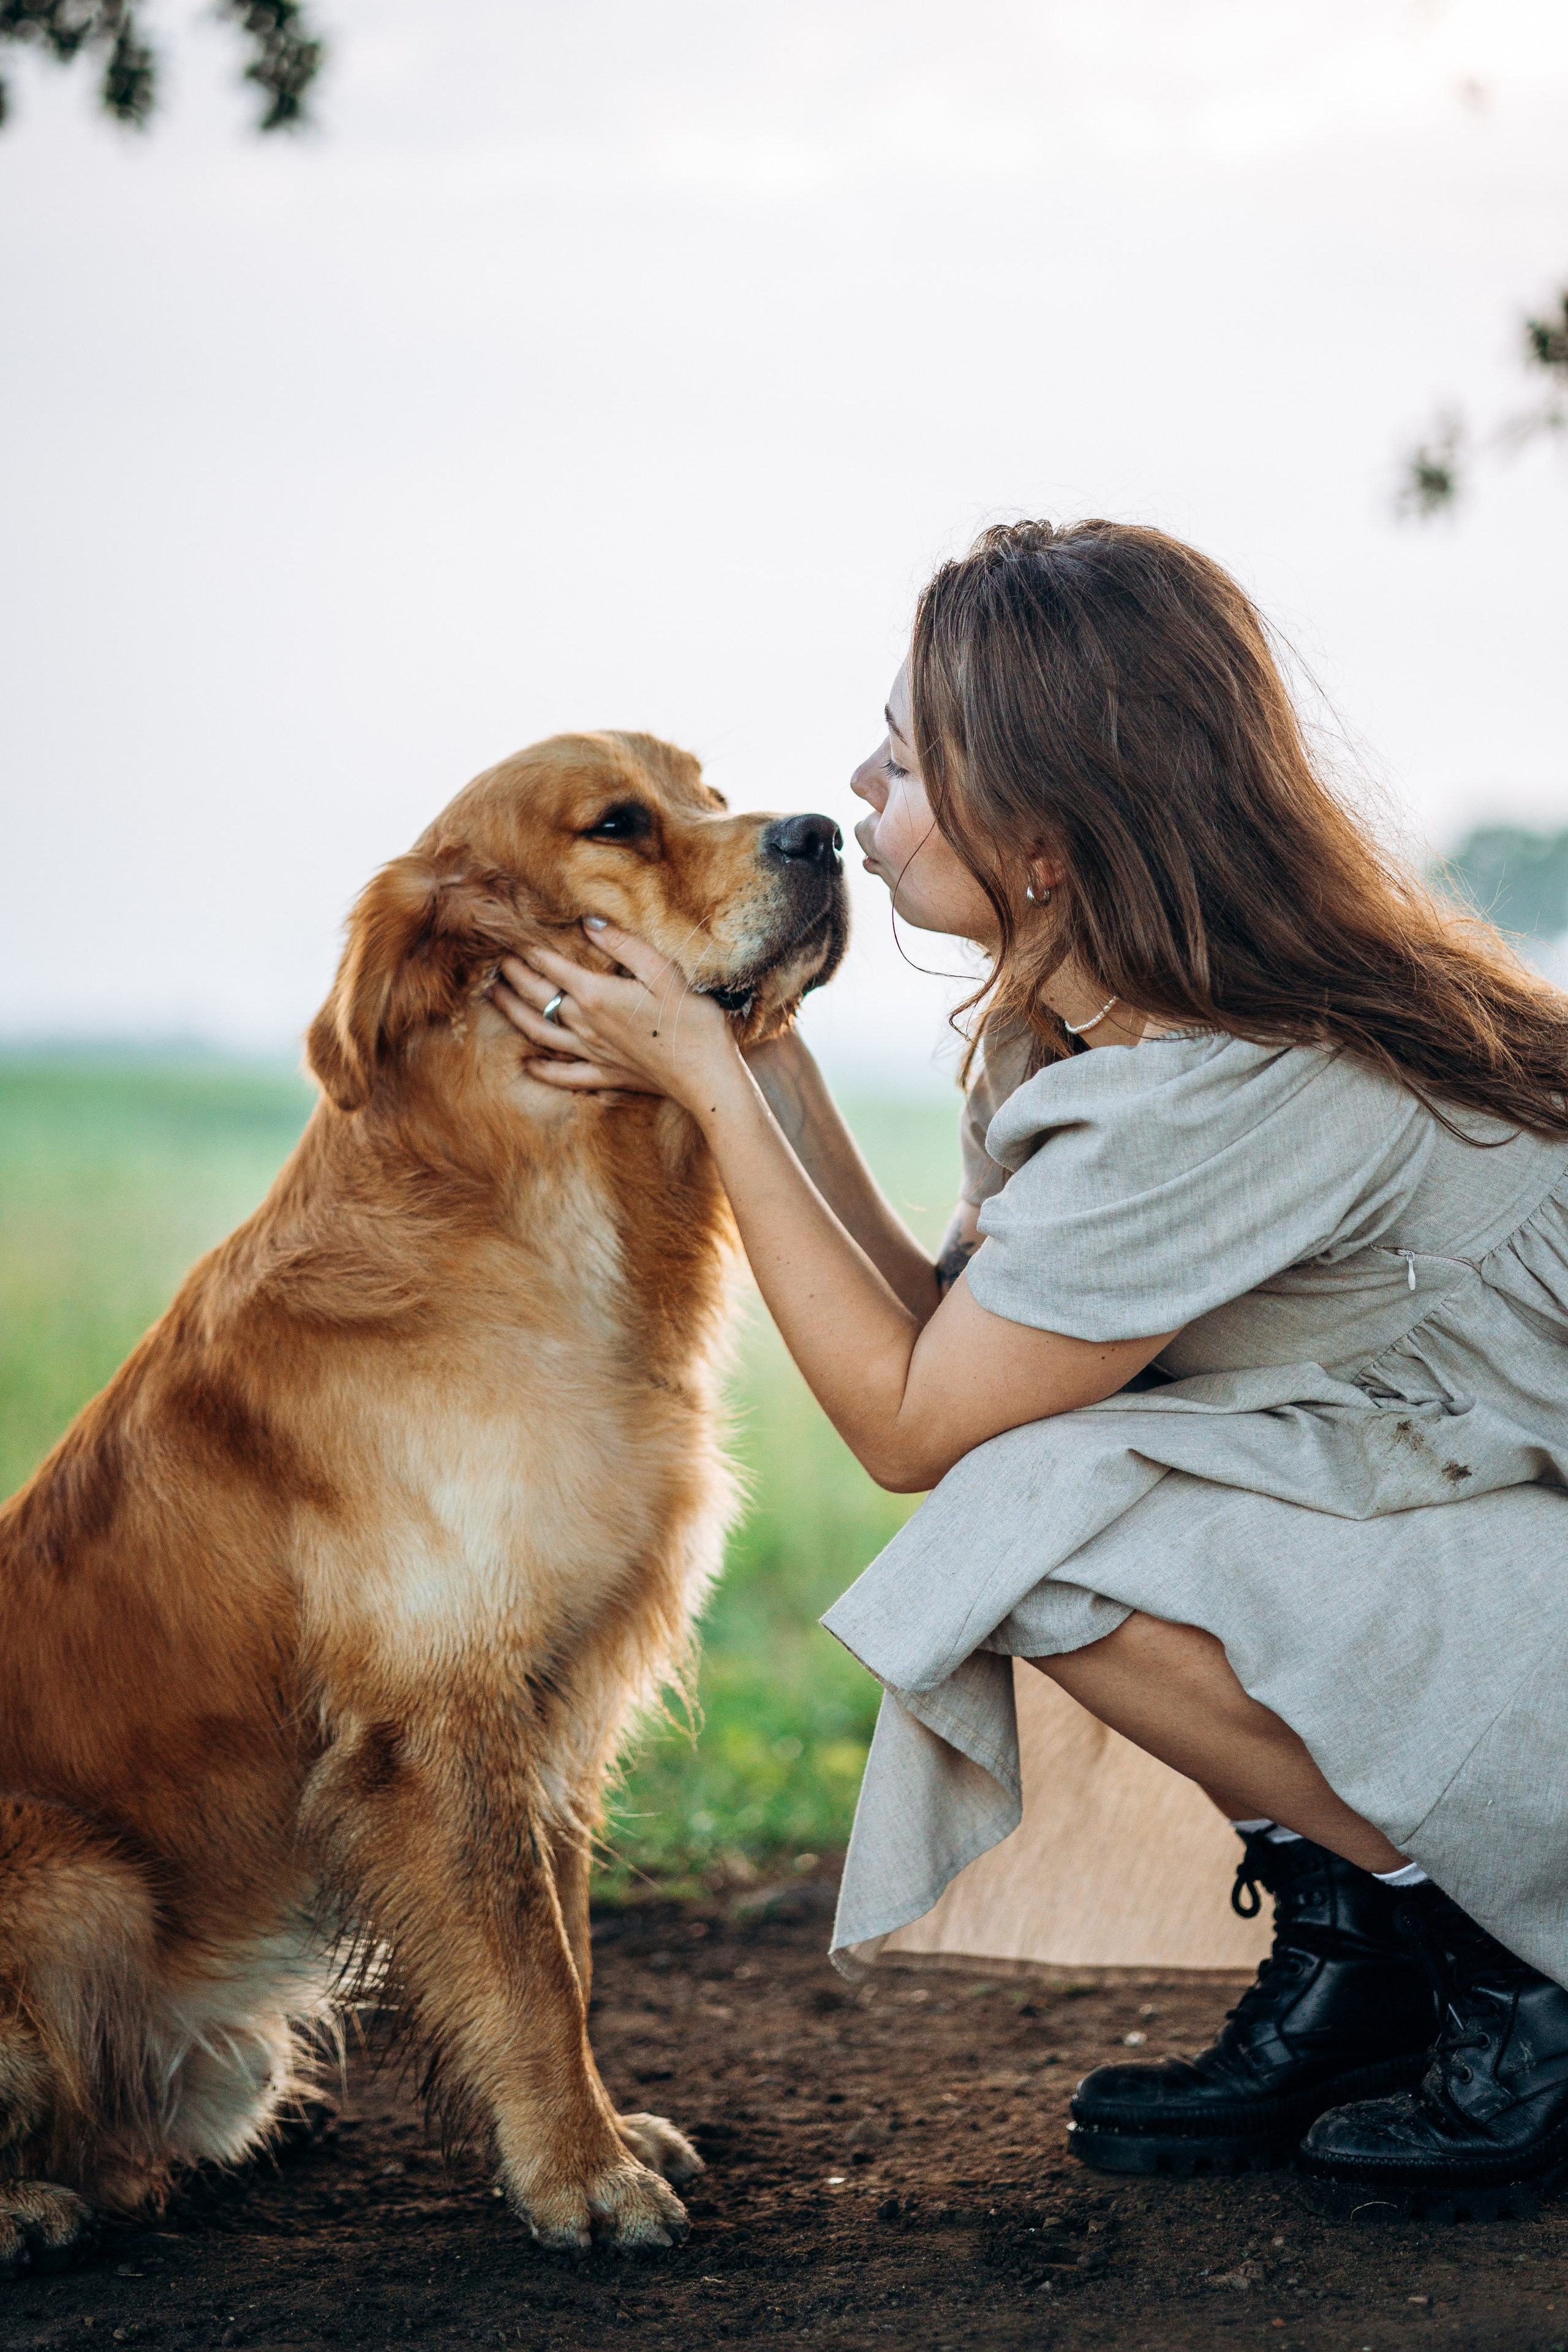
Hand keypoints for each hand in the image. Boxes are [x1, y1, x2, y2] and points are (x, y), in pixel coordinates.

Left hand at [491, 919, 742, 1110]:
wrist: (706, 1077)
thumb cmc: (692, 1020)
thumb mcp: (664, 972)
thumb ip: (624, 944)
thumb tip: (588, 922)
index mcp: (596, 994)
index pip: (550, 965)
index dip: (526, 948)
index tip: (508, 934)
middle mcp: (585, 1024)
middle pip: (537, 996)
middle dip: (513, 976)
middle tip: (496, 960)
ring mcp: (592, 1052)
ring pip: (539, 1031)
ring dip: (513, 1013)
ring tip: (495, 997)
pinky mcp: (605, 1074)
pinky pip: (564, 1074)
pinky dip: (542, 1070)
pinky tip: (528, 1066)